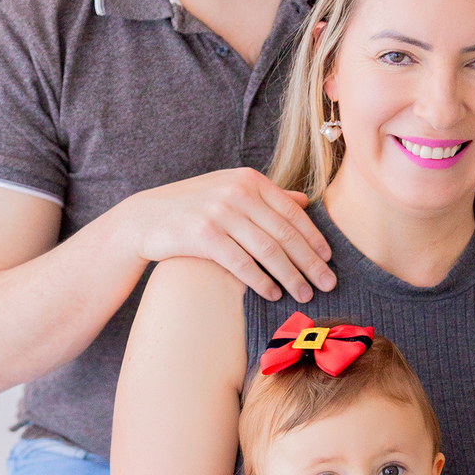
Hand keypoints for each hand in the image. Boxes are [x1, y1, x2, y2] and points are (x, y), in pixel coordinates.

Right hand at [126, 168, 336, 301]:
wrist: (145, 218)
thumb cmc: (193, 207)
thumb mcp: (230, 192)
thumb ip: (266, 196)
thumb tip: (304, 200)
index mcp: (249, 180)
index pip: (293, 212)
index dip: (314, 238)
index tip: (329, 260)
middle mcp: (238, 192)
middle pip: (285, 233)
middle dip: (310, 262)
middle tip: (328, 284)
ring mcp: (220, 212)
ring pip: (268, 250)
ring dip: (291, 276)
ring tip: (305, 294)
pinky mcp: (203, 235)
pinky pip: (242, 263)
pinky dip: (261, 281)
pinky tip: (273, 295)